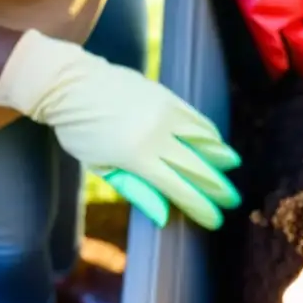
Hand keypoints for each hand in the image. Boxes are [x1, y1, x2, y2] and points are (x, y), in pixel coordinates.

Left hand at [0, 30, 240, 230]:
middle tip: (232, 200)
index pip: (179, 188)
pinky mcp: (169, 97)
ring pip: (204, 141)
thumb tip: (164, 215)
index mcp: (137, 158)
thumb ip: (136, 190)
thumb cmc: (79, 130)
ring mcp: (166, 114)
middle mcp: (157, 135)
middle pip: (197, 167)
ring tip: (232, 170)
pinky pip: (198, 120)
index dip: (200, 207)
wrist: (69, 82)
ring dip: (220, 158)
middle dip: (217, 188)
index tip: (215, 220)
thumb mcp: (101, 166)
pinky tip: (216, 144)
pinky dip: (210, 135)